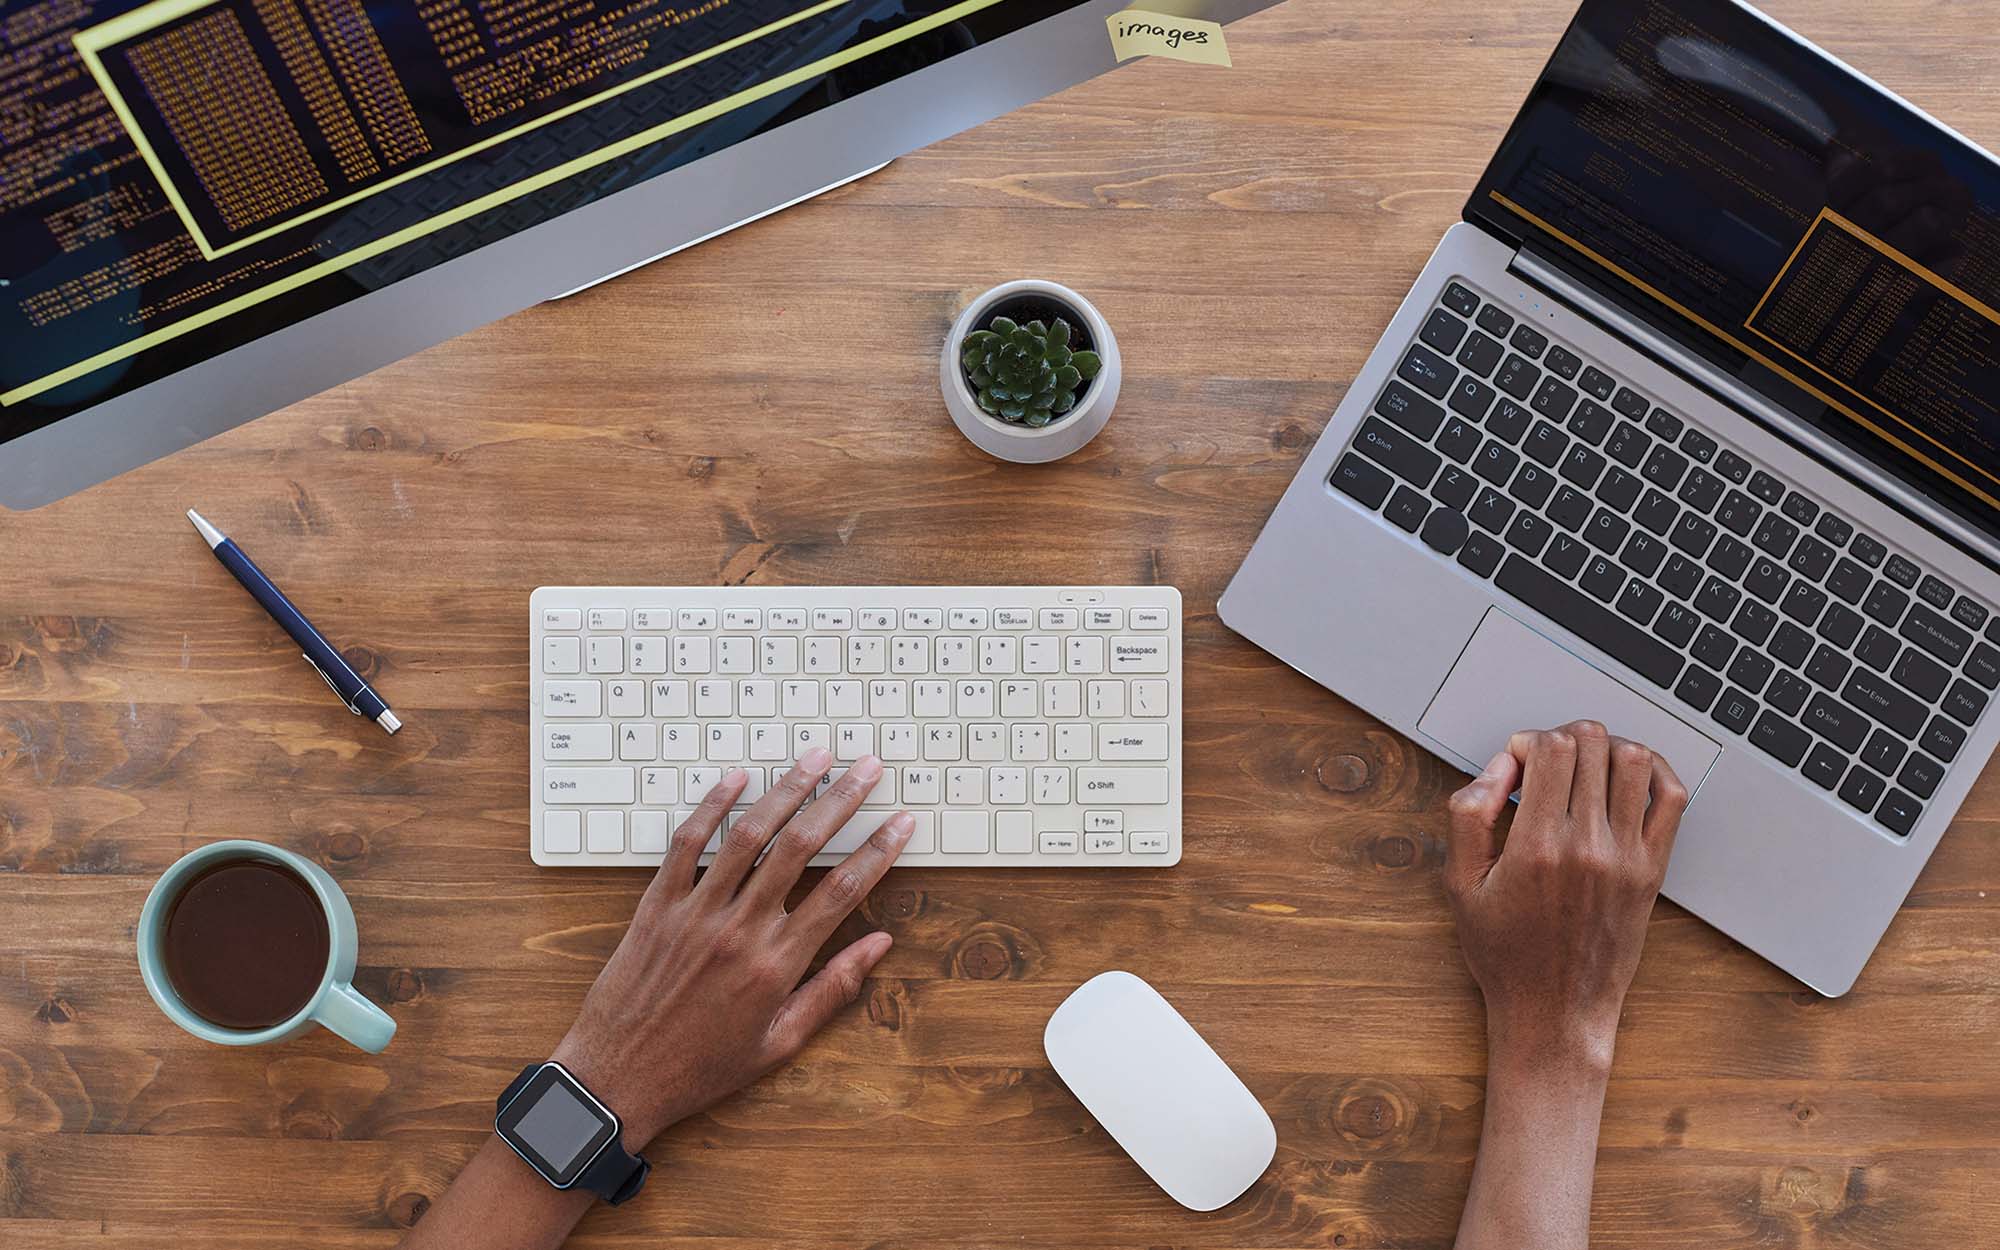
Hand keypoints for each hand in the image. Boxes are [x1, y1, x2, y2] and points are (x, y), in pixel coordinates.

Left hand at [549, 748, 912, 1146]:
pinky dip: (712, 807)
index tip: (902, 823)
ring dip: (786, 790)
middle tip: (867, 768)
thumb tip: (880, 946)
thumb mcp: (779, 1044)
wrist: (618, 1079)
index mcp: (776, 966)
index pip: (841, 892)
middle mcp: (739, 930)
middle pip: (800, 848)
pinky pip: (687, 845)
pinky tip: (736, 779)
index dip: (878, 852)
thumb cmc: (701, 1068)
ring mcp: (695, 913)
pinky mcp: (657, 906)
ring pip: (748, 836)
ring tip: (815, 758)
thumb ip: (832, 990)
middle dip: (841, 801)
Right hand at [1442, 720, 1687, 1070]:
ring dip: (1606, 748)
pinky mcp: (1652, 870)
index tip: (1516, 762)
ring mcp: (1627, 856)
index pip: (1550, 749)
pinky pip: (1672, 798)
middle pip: (1590, 744)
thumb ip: (1468, 814)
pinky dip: (1655, 770)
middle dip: (1562, 737)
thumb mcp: (1459, 885)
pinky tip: (1628, 775)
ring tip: (1584, 767)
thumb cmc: (1504, 953)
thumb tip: (1500, 768)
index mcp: (1536, 846)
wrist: (1555, 1011)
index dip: (1528, 740)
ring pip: (1634, 759)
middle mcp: (1587, 845)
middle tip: (1546, 763)